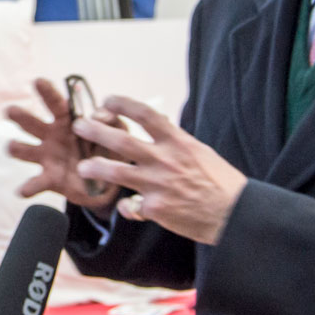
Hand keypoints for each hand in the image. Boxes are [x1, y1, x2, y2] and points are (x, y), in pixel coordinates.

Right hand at [5, 78, 124, 210]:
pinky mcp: (50, 179)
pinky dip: (29, 187)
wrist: (109, 180)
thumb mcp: (118, 132)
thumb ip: (112, 121)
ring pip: (26, 151)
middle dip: (21, 117)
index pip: (56, 104)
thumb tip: (98, 114)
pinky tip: (22, 191)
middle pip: (32, 124)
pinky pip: (36, 183)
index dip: (47, 92)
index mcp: (68, 121)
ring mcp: (48, 157)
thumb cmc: (109, 148)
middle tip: (9, 111)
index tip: (38, 81)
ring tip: (11, 147)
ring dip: (17, 148)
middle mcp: (52, 136)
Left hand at [72, 94, 248, 244]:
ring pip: (116, 172)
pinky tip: (131, 208)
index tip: (107, 100)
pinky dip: (128, 207)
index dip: (123, 104)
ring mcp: (157, 185)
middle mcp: (165, 160)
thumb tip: (157, 127)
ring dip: (96, 168)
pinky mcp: (154, 209)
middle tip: (80, 125)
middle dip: (96, 131)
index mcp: (178, 142)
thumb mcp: (200, 153)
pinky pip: (130, 206)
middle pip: (122, 140)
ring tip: (83, 167)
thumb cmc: (220, 183)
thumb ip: (175, 142)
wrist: (234, 214)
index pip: (146, 114)